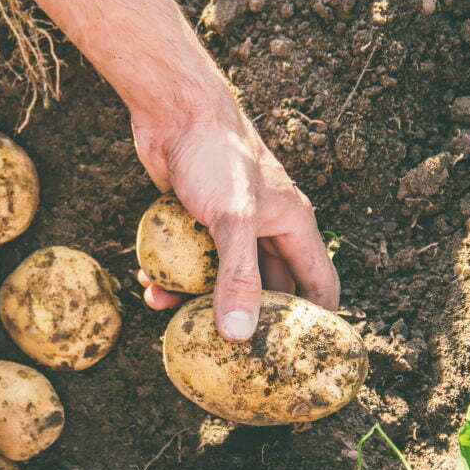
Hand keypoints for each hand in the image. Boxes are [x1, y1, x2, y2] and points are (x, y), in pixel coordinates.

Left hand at [131, 100, 339, 341]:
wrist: (173, 110)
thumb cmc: (215, 155)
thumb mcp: (232, 220)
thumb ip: (237, 277)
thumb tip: (240, 335)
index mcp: (294, 226)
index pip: (320, 285)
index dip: (314, 324)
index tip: (298, 359)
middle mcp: (268, 227)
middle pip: (269, 288)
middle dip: (250, 319)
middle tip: (231, 354)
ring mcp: (231, 224)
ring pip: (223, 276)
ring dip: (201, 299)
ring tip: (175, 320)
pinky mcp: (197, 217)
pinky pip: (191, 258)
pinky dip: (174, 274)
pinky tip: (150, 285)